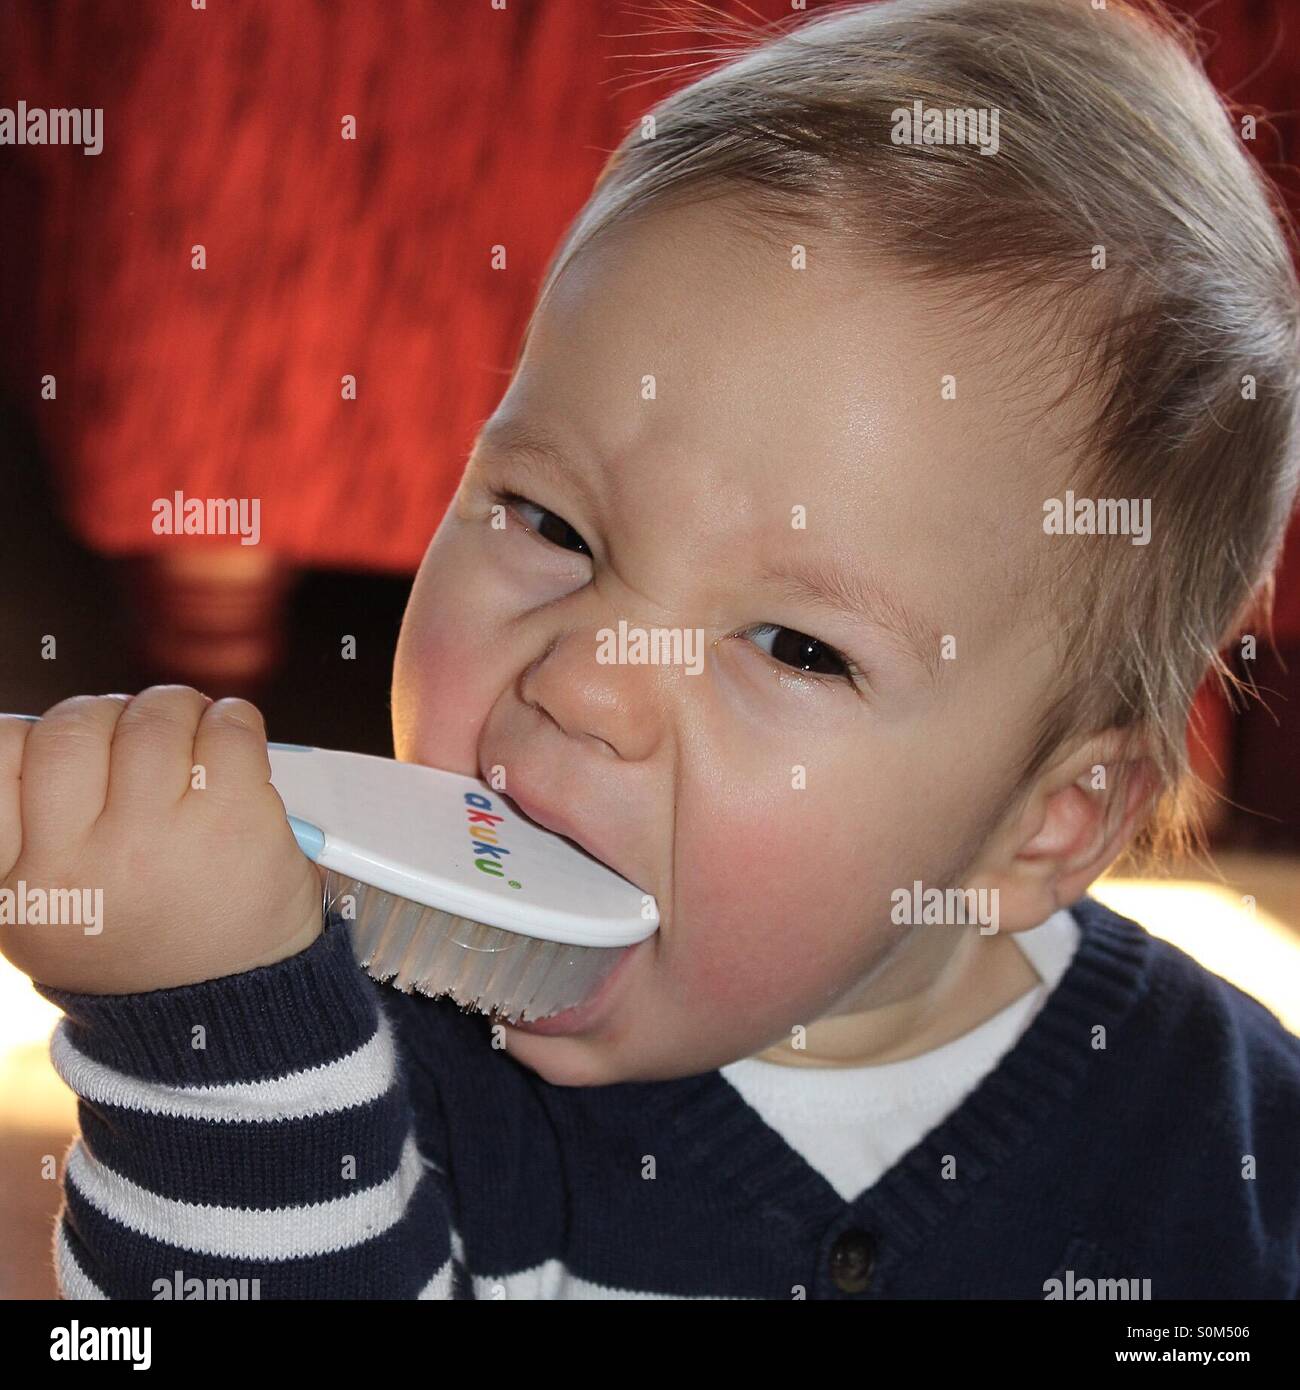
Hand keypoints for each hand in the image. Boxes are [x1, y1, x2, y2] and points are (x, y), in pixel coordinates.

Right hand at [0, 686, 323, 992]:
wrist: (235, 1003)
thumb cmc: (147, 941)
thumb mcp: (50, 914)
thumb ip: (26, 834)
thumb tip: (27, 734)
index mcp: (25, 889)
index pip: (0, 757)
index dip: (34, 738)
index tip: (68, 755)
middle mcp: (84, 865)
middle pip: (73, 727)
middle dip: (108, 714)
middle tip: (138, 734)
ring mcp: (159, 840)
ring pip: (152, 718)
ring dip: (176, 711)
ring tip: (191, 737)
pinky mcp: (235, 820)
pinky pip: (227, 728)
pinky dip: (232, 720)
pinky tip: (233, 744)